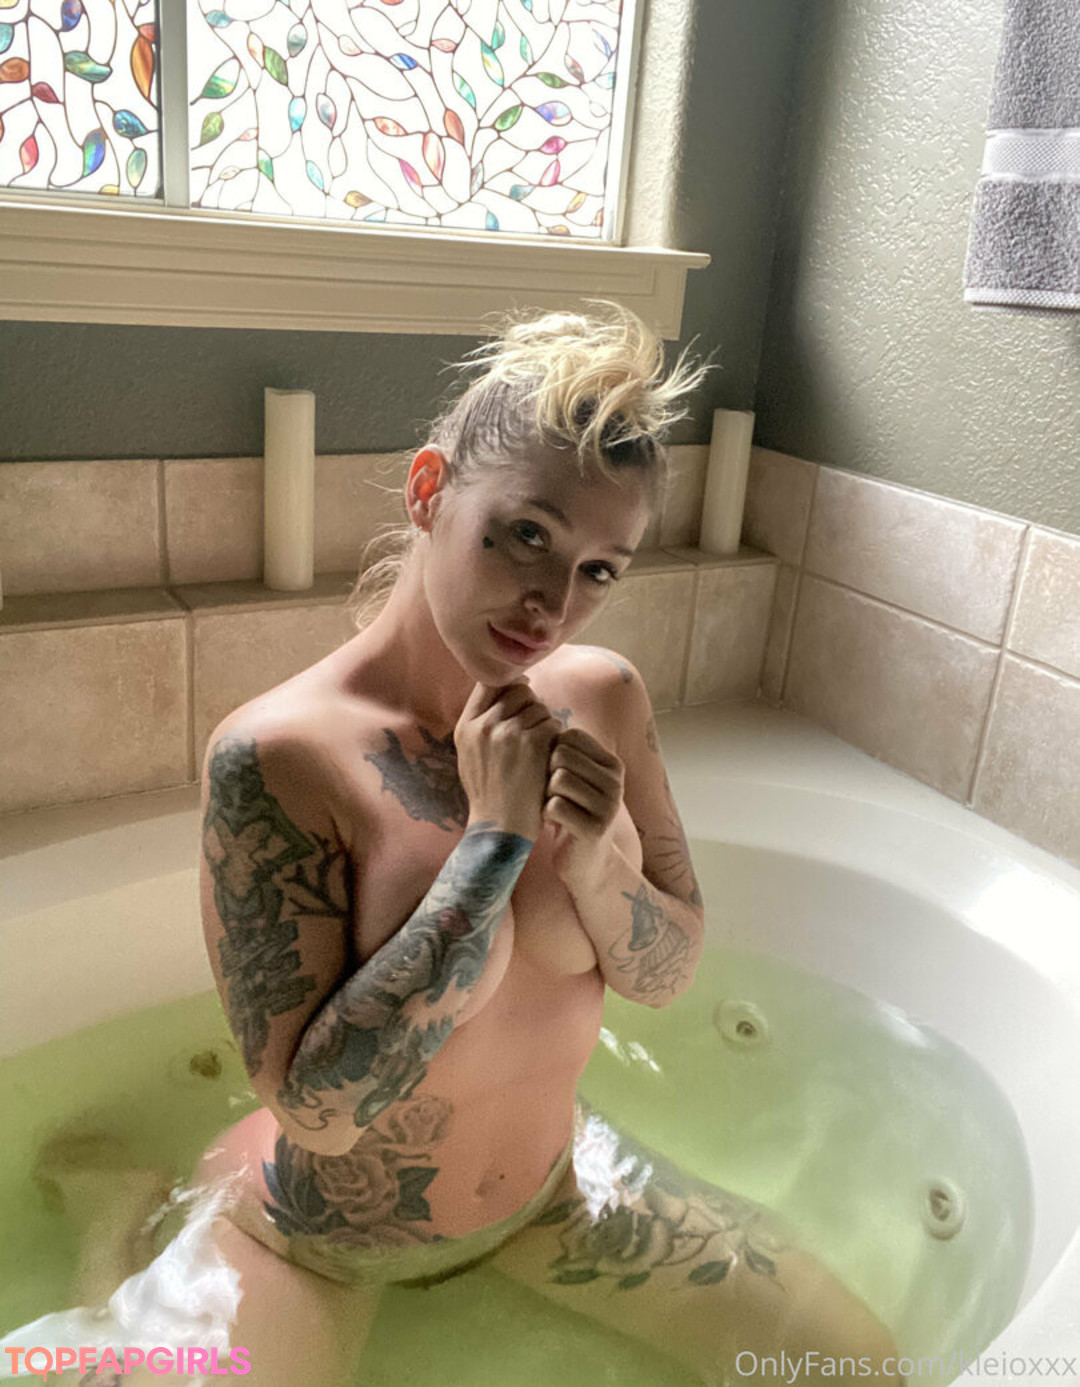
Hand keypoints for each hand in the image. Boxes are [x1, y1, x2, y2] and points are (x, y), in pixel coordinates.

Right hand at [455, 678, 561, 842]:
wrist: (500, 829)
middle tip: (535, 728)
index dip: (510, 685)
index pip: (489, 684)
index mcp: (466, 727)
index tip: (522, 695)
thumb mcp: (470, 757)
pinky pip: (554, 724)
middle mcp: (484, 726)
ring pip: (539, 706)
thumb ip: (481, 725)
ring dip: (546, 722)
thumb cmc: (489, 795)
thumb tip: (503, 689)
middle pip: (518, 691)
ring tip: (541, 748)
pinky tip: (551, 756)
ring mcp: (508, 733)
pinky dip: (557, 738)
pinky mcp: (532, 743)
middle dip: (531, 705)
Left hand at [542, 727, 624, 887]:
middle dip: (545, 771)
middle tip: (549, 793)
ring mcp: (608, 806)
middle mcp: (616, 782)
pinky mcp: (595, 829)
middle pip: (561, 754)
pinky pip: (554, 806)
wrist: (586, 863)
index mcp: (612, 764)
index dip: (550, 750)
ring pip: (557, 778)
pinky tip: (552, 822)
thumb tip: (533, 710)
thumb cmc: (571, 812)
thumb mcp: (575, 778)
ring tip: (552, 806)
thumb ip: (564, 750)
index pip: (570, 735)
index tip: (551, 772)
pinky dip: (545, 813)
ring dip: (545, 793)